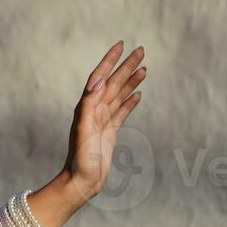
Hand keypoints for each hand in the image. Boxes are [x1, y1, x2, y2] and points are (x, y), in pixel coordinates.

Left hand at [63, 41, 147, 202]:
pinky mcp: (109, 132)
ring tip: (145, 68)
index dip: (110, 60)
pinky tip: (139, 93)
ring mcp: (102, 120)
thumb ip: (89, 105)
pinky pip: (122, 112)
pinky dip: (130, 101)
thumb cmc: (80, 158)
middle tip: (141, 50)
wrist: (82, 181)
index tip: (121, 45)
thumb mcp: (83, 130)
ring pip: (120, 95)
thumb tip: (99, 82)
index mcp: (87, 106)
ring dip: (131, 80)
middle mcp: (94, 110)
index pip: (100, 76)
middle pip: (114, 82)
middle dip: (126, 65)